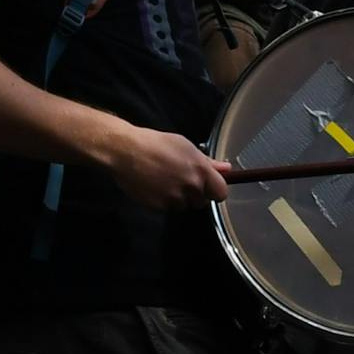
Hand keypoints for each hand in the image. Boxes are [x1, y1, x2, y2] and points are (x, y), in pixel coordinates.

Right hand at [104, 126, 230, 210]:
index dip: (215, 190)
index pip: (221, 193)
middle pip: (203, 202)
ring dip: (180, 199)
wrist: (126, 152)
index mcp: (200, 170)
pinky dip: (164, 201)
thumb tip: (227, 168)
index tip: (209, 186)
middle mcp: (190, 187)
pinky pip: (168, 208)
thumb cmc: (156, 144)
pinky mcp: (159, 207)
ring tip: (166, 182)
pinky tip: (156, 187)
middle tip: (182, 181)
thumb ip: (208, 162)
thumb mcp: (185, 147)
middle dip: (196, 194)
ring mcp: (174, 198)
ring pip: (185, 206)